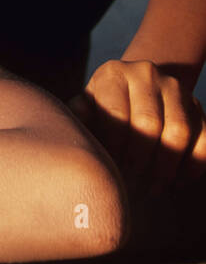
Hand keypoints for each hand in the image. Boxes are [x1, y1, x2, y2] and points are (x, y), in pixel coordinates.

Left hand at [70, 61, 205, 191]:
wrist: (135, 87)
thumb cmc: (102, 108)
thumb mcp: (86, 107)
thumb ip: (78, 118)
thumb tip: (71, 130)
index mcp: (113, 73)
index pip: (116, 113)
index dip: (114, 148)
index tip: (109, 172)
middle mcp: (146, 74)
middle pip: (149, 123)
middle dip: (140, 162)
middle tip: (131, 188)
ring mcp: (175, 88)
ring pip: (179, 131)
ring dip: (166, 167)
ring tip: (151, 190)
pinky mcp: (197, 105)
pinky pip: (204, 139)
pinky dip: (193, 165)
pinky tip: (176, 184)